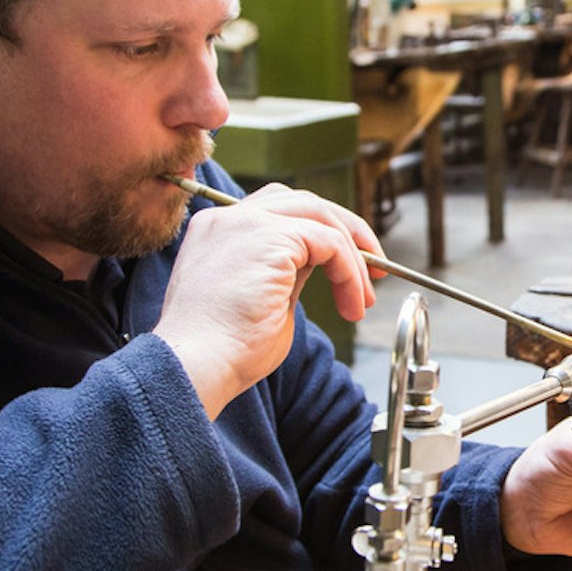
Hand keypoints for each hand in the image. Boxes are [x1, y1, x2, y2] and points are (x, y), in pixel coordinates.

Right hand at [154, 183, 381, 416]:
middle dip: (347, 233)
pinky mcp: (269, 237)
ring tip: (363, 296)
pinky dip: (348, 270)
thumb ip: (288, 272)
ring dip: (353, 256)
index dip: (321, 233)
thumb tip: (321, 263)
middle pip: (303, 202)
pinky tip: (350, 301)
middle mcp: (228, 218)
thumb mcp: (264, 299)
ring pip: (320, 216)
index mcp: (219, 231)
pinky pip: (328, 241)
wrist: (197, 367)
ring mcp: (246, 222)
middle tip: (374, 271)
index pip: (280, 211)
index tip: (351, 267)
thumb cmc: (224, 351)